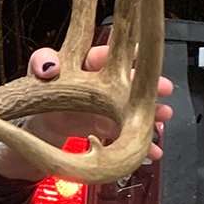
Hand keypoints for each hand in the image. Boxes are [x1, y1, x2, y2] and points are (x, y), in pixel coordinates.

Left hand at [25, 41, 174, 161]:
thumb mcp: (38, 73)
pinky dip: (141, 144)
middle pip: (130, 81)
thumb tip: (49, 66)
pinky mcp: (110, 128)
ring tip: (164, 117)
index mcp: (89, 63)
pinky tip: (152, 150)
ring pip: (135, 108)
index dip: (125, 54)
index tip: (141, 54)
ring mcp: (110, 107)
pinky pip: (129, 134)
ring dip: (152, 113)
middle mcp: (104, 83)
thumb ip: (42, 63)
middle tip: (165, 88)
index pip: (109, 54)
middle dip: (150, 85)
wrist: (41, 126)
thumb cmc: (41, 93)